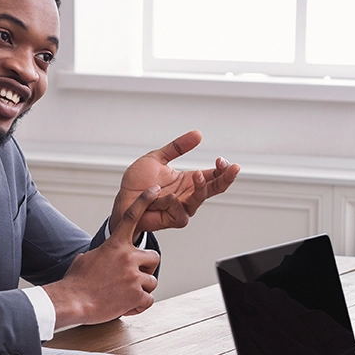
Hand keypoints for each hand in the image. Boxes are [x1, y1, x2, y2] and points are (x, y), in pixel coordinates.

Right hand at [44, 187, 160, 327]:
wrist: (72, 301)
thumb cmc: (76, 282)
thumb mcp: (86, 258)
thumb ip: (103, 253)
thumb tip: (102, 256)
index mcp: (115, 245)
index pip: (132, 217)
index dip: (145, 201)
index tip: (155, 190)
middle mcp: (128, 258)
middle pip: (154, 258)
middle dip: (146, 268)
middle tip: (133, 278)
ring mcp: (134, 276)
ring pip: (152, 281)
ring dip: (141, 289)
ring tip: (123, 294)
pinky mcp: (136, 295)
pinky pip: (148, 300)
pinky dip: (139, 305)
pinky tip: (125, 306)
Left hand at [110, 131, 239, 235]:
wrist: (122, 199)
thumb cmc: (138, 182)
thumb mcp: (158, 158)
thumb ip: (177, 147)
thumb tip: (198, 134)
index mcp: (188, 180)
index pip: (213, 176)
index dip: (222, 169)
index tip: (221, 160)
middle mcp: (187, 195)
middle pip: (214, 189)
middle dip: (225, 179)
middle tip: (231, 169)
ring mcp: (180, 208)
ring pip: (199, 201)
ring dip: (201, 189)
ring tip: (198, 176)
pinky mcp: (170, 219)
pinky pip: (180, 215)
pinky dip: (175, 204)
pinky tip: (171, 196)